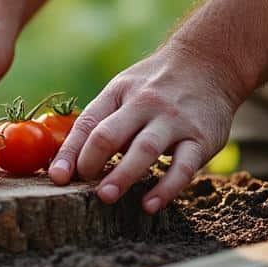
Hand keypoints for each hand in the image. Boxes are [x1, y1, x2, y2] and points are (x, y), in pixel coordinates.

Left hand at [48, 41, 247, 212]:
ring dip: (123, 175)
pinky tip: (150, 205)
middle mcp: (144, 104)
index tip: (57, 178)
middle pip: (110, 134)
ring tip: (106, 197)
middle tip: (79, 188)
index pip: (87, 123)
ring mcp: (173, 121)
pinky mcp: (201, 138)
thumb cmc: (156, 84)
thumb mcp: (125, 89)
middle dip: (91, 162)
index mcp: (119, 93)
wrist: (209, 62)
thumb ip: (104, 120)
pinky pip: (183, 166)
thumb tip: (73, 161)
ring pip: (144, 149)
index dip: (70, 152)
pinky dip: (166, 188)